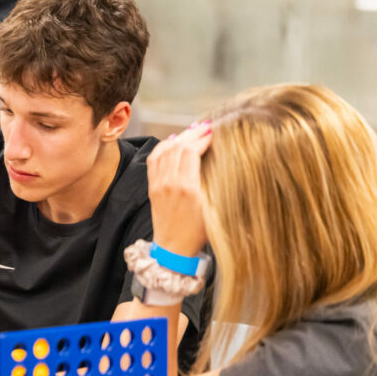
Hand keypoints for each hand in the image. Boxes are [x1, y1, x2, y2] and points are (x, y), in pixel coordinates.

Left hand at [146, 121, 212, 255]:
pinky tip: (172, 140)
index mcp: (187, 188)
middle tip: (207, 127)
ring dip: (180, 137)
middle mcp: (170, 183)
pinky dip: (163, 146)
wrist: (174, 249)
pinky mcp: (152, 187)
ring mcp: (159, 184)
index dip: (203, 138)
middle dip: (193, 133)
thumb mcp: (215, 209)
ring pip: (165, 150)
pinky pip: (154, 160)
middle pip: (178, 147)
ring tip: (193, 130)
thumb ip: (217, 183)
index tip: (215, 132)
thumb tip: (224, 160)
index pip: (191, 151)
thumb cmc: (198, 232)